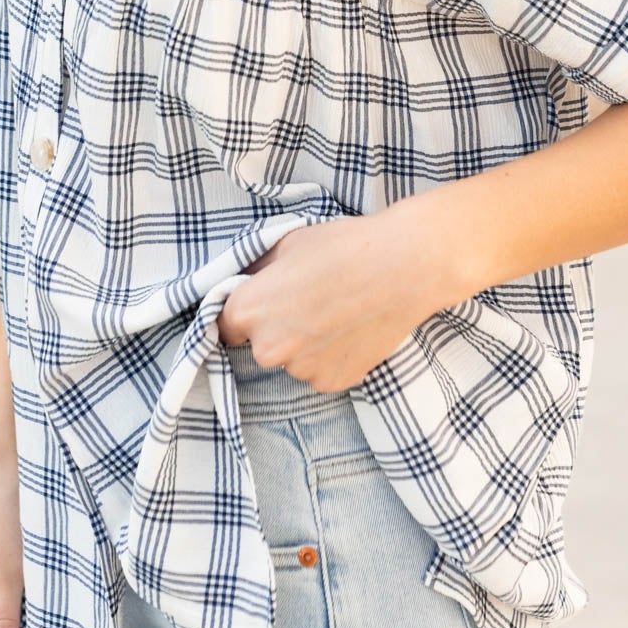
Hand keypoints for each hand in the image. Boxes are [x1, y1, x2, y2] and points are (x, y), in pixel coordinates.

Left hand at [215, 209, 443, 392]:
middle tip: (310, 302)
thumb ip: (260, 269)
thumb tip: (247, 279)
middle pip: (261, 344)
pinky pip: (322, 370)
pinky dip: (332, 356)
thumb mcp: (289, 244)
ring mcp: (302, 370)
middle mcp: (268, 349)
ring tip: (338, 313)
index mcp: (250, 310)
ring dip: (307, 344)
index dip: (240, 313)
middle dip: (277, 327)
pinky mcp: (333, 383)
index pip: (223, 325)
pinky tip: (352, 329)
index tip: (260, 305)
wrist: (404, 268)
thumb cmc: (345, 248)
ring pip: (295, 359)